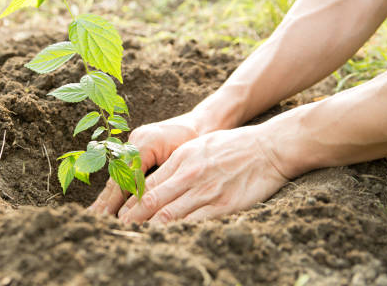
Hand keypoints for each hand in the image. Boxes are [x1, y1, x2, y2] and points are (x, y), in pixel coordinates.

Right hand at [88, 113, 201, 214]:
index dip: (119, 198)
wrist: (199, 123)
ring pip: (117, 173)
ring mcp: (131, 143)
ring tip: (94, 212)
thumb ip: (160, 179)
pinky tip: (106, 200)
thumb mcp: (179, 160)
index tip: (113, 216)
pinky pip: (122, 169)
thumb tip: (145, 203)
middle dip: (106, 199)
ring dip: (106, 194)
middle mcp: (133, 142)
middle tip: (96, 218)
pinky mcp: (133, 147)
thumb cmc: (194, 142)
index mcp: (144, 143)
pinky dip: (115, 186)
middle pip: (117, 175)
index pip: (127, 176)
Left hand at [117, 125, 289, 222]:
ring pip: (169, 214)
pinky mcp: (224, 205)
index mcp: (181, 158)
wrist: (268, 147)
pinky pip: (195, 222)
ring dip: (149, 227)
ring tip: (135, 237)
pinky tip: (167, 240)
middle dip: (132, 217)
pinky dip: (178, 232)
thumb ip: (177, 163)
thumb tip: (156, 182)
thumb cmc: (233, 146)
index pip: (148, 184)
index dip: (131, 201)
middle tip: (118, 229)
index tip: (118, 213)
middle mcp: (189, 174)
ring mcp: (206, 190)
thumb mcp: (198, 146)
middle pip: (152, 200)